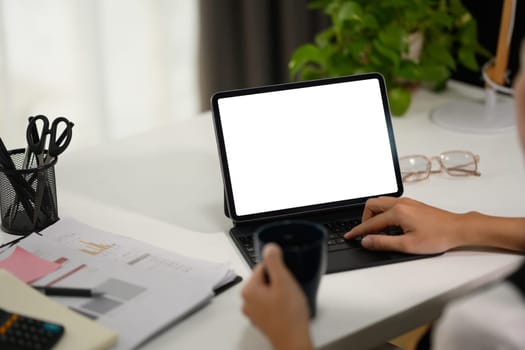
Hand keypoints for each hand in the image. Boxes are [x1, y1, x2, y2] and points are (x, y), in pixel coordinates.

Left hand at [241, 244, 312, 349]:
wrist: (294, 341)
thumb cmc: (289, 316)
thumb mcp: (284, 281)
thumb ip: (274, 262)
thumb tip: (269, 247)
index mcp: (248, 289)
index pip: (262, 266)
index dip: (278, 270)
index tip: (286, 277)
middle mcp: (247, 301)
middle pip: (264, 279)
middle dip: (278, 281)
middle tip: (289, 290)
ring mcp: (253, 312)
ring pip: (267, 291)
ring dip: (278, 292)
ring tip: (289, 301)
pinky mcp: (261, 319)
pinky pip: (269, 304)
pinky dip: (278, 304)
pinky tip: (287, 309)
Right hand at [344, 197, 462, 253]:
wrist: (458, 229)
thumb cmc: (438, 236)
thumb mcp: (408, 245)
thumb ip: (384, 242)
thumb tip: (366, 241)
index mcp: (397, 212)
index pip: (370, 222)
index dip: (358, 231)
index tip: (350, 236)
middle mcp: (400, 203)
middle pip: (372, 205)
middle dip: (365, 219)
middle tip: (366, 233)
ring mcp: (407, 202)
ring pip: (381, 203)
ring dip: (374, 215)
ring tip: (378, 231)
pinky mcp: (412, 204)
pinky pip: (390, 205)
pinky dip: (384, 214)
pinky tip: (391, 227)